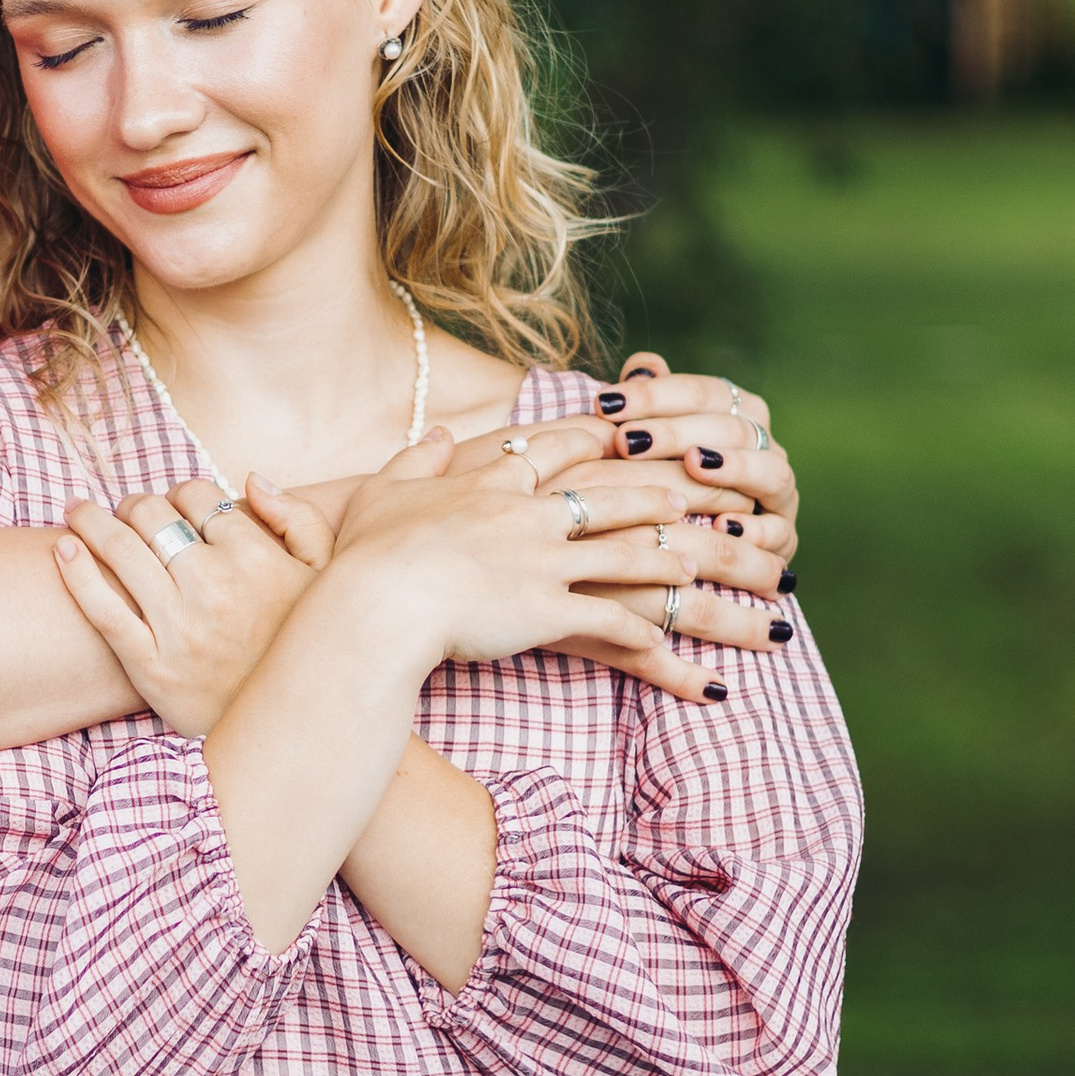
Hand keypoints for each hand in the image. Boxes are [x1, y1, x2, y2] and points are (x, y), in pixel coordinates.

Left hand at [52, 468, 334, 736]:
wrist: (286, 727)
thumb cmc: (299, 642)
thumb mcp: (324, 576)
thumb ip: (298, 519)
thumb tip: (249, 480)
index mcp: (255, 557)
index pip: (197, 496)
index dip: (181, 494)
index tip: (174, 507)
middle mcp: (214, 586)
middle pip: (153, 515)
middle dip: (136, 505)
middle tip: (128, 512)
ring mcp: (179, 627)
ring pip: (120, 551)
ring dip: (91, 522)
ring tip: (78, 513)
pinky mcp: (150, 666)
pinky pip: (103, 610)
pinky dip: (76, 572)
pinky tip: (63, 548)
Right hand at [330, 418, 788, 702]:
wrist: (375, 600)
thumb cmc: (368, 551)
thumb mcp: (385, 491)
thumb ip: (416, 460)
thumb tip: (433, 433)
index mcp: (494, 484)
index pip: (561, 451)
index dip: (601, 441)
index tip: (633, 434)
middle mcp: (531, 515)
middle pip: (614, 497)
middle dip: (665, 495)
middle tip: (705, 494)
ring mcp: (545, 562)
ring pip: (629, 554)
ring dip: (672, 561)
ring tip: (706, 567)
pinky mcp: (549, 610)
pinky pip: (612, 621)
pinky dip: (645, 633)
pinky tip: (669, 642)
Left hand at [590, 348, 798, 560]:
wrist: (689, 549)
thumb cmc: (660, 483)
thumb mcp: (648, 443)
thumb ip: (649, 403)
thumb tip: (643, 365)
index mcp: (737, 413)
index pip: (703, 392)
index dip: (656, 394)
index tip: (606, 403)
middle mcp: (765, 447)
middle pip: (732, 427)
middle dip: (678, 432)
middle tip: (628, 441)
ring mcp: (779, 492)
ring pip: (769, 470)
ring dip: (734, 466)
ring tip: (693, 466)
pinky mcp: (784, 538)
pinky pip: (781, 531)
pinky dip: (757, 529)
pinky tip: (725, 527)